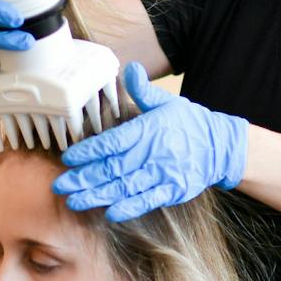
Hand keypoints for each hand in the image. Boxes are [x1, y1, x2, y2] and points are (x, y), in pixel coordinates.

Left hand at [53, 62, 247, 220]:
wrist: (220, 146)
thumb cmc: (188, 123)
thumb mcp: (167, 102)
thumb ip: (143, 90)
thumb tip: (130, 68)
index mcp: (149, 130)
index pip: (113, 141)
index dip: (89, 150)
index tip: (68, 158)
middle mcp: (154, 152)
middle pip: (113, 167)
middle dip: (84, 178)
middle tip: (60, 185)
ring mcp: (164, 174)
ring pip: (125, 187)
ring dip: (98, 196)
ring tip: (74, 202)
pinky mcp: (173, 190)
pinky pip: (148, 201)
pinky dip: (129, 208)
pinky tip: (110, 213)